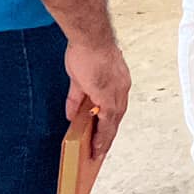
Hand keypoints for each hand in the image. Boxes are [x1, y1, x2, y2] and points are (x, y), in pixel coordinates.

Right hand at [64, 36, 131, 159]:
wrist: (90, 39)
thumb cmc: (86, 50)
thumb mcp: (79, 78)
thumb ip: (77, 99)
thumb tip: (71, 115)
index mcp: (118, 82)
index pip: (115, 108)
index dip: (109, 123)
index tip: (104, 134)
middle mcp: (122, 89)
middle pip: (116, 118)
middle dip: (108, 136)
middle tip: (101, 151)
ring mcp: (117, 94)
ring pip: (113, 124)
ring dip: (105, 141)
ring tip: (97, 154)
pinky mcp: (109, 98)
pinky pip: (107, 123)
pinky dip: (102, 136)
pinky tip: (96, 147)